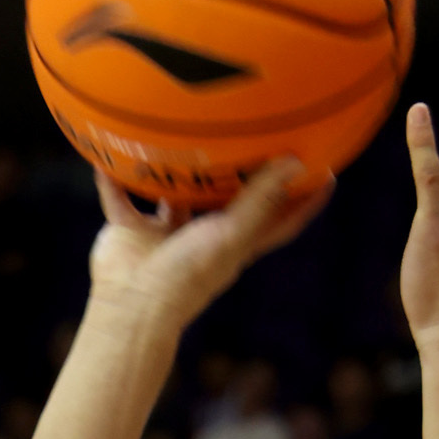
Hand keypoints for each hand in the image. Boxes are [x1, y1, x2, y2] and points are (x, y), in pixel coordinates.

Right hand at [83, 154, 321, 327]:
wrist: (131, 307)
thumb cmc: (187, 276)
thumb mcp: (231, 234)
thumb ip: (261, 197)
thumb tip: (297, 162)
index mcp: (234, 243)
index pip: (279, 220)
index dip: (304, 200)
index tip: (328, 172)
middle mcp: (203, 237)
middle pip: (227, 200)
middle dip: (239, 174)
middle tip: (256, 133)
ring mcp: (165, 235)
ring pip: (173, 194)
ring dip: (174, 170)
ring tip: (182, 131)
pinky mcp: (131, 231)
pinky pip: (121, 197)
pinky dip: (113, 179)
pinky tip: (110, 152)